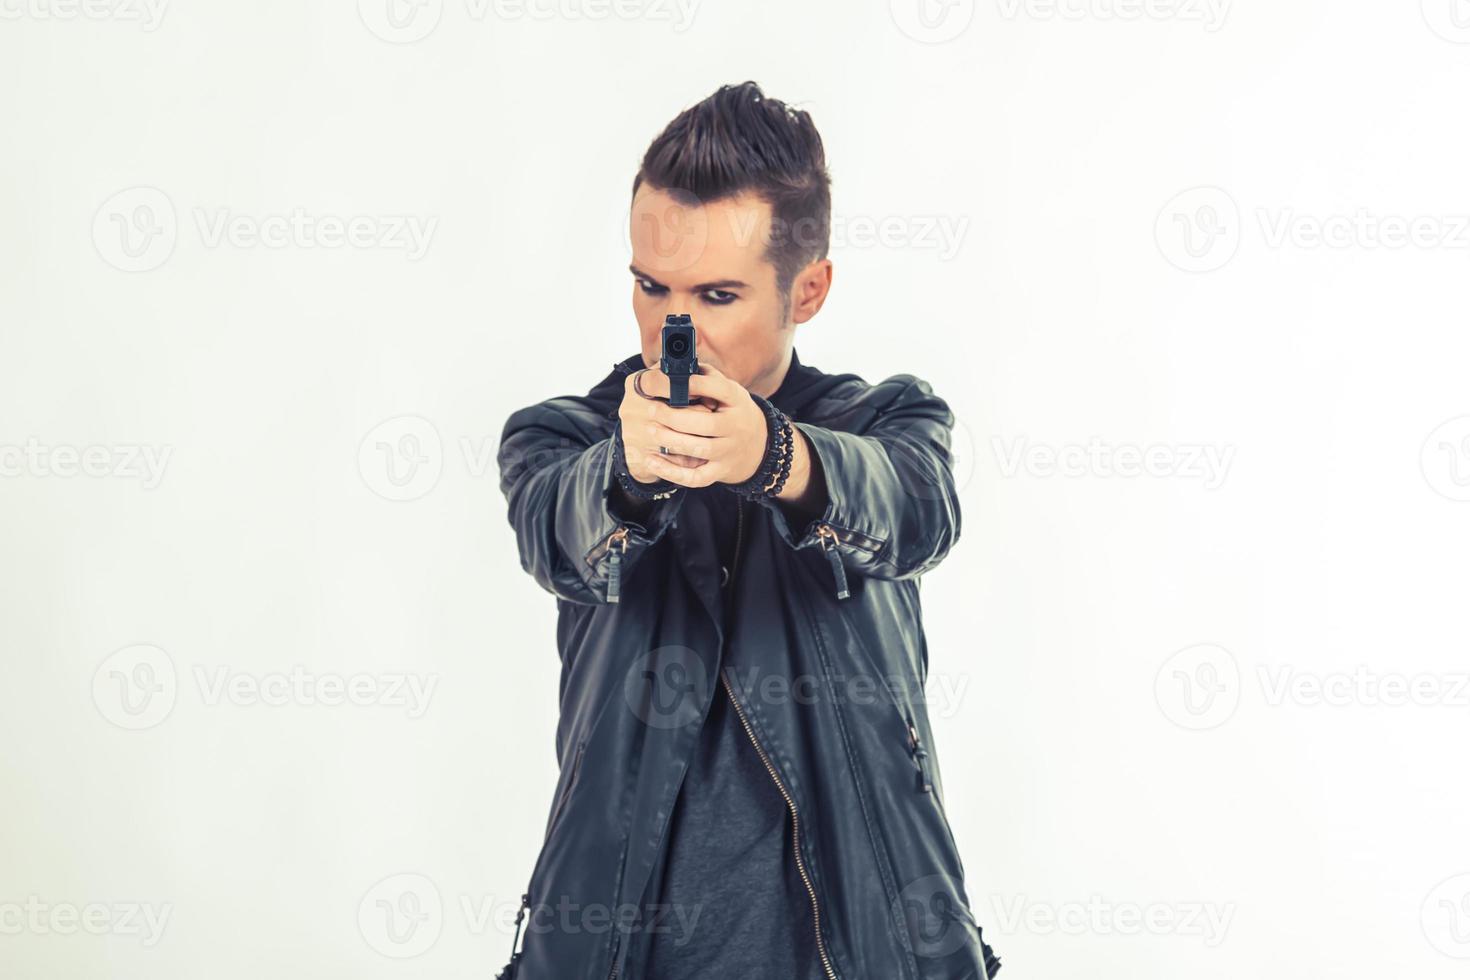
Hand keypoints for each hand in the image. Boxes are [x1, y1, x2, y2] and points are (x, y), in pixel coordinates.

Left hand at [619, 363, 768, 488]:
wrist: (760, 446)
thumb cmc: (733, 411)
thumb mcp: (729, 390)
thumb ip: (706, 376)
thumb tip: (675, 362)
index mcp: (737, 400)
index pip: (718, 388)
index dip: (693, 384)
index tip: (667, 379)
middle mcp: (735, 426)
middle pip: (704, 423)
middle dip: (673, 416)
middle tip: (651, 409)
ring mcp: (728, 451)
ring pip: (699, 449)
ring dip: (671, 440)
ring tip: (651, 429)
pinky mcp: (720, 471)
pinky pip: (695, 477)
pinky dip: (672, 472)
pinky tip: (652, 461)